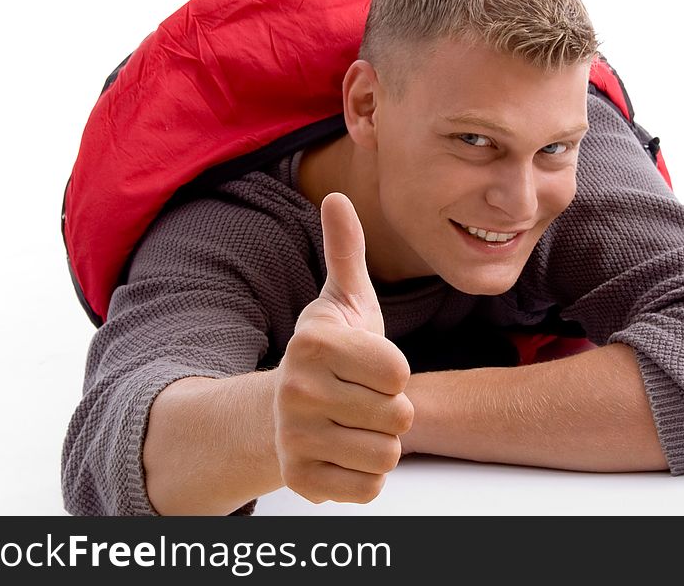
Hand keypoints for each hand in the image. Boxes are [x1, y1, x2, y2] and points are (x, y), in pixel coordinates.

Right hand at [273, 192, 413, 503]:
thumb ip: (346, 251)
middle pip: (398, 416)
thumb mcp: (343, 301)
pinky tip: (343, 450)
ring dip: (379, 442)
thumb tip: (339, 196)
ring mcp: (294, 439)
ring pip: (386, 454)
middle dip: (391, 409)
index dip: (395, 371)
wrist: (284, 407)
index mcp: (314, 343)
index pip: (399, 371)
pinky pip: (369, 488)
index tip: (369, 366)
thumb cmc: (331, 352)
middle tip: (362, 397)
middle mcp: (297, 391)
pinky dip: (365, 474)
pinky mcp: (301, 480)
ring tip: (352, 423)